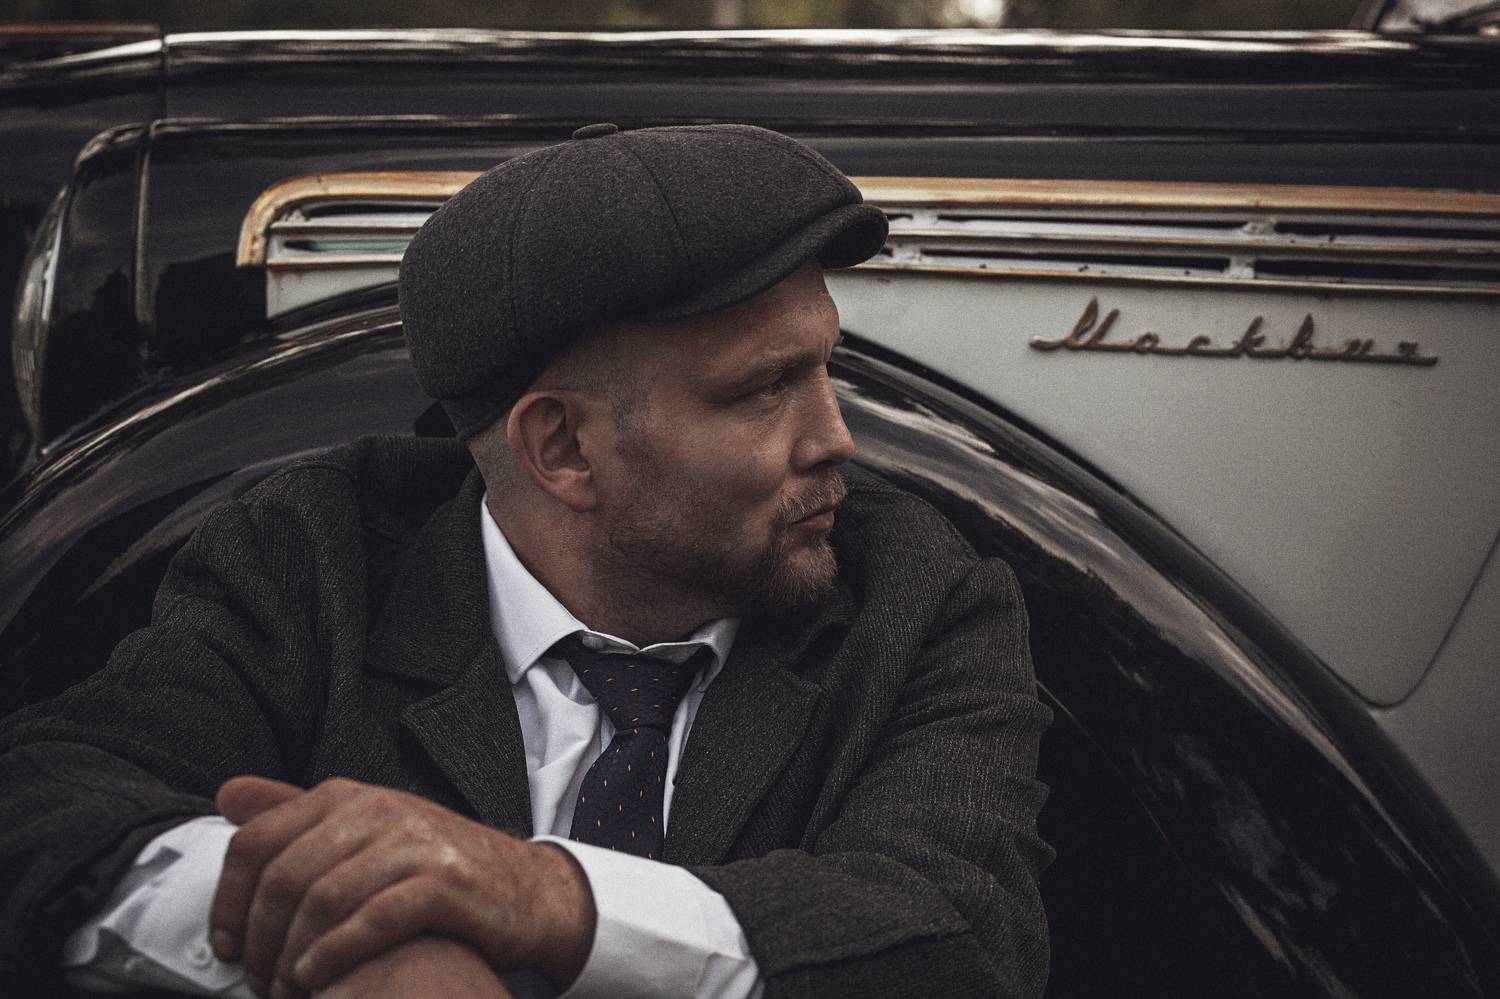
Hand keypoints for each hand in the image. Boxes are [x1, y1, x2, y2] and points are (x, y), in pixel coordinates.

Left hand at [208, 775, 594, 998]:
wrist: (524, 890)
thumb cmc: (431, 868)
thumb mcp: (362, 831)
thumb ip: (294, 813)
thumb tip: (227, 795)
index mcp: (346, 796)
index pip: (256, 840)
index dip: (228, 900)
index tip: (225, 946)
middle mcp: (377, 809)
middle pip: (284, 876)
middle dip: (259, 940)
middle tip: (256, 981)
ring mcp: (414, 842)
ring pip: (323, 899)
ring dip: (291, 956)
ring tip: (286, 990)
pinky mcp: (445, 882)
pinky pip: (372, 920)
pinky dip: (334, 954)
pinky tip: (319, 978)